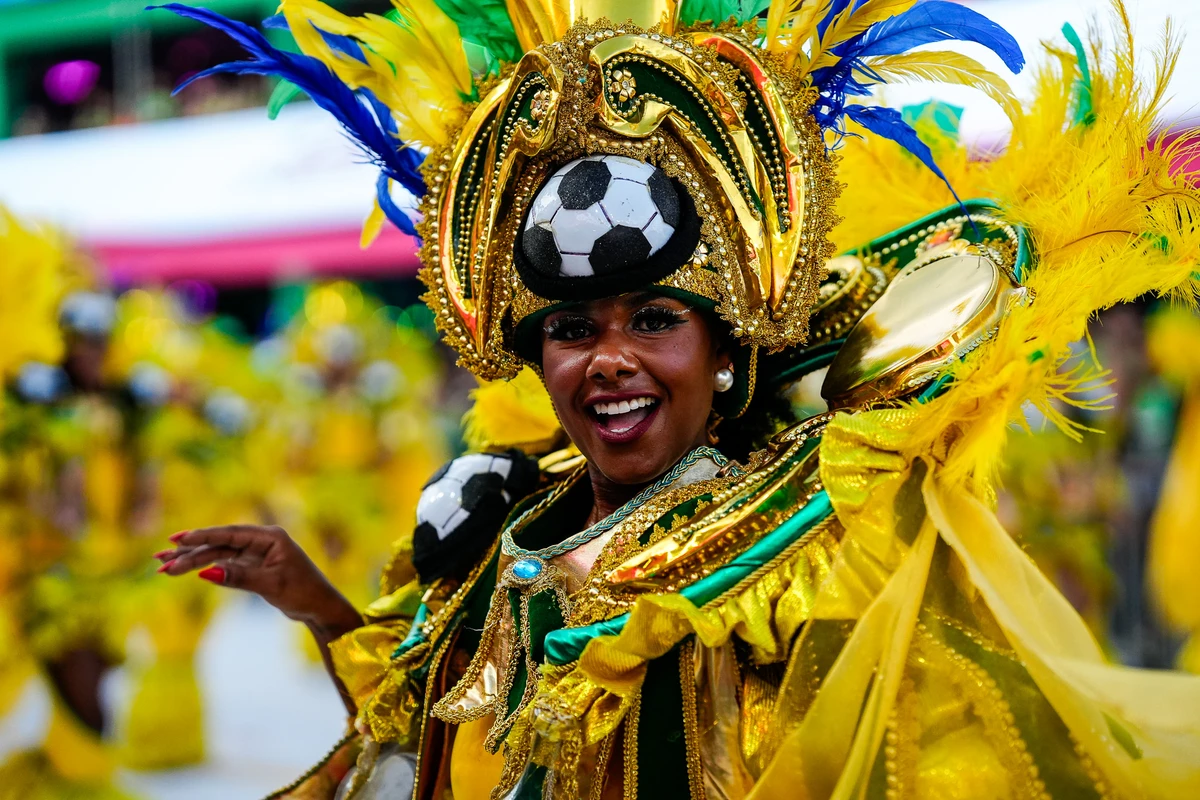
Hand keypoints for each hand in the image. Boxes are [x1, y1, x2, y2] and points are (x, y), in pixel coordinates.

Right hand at [156, 525, 363, 714]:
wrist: (319, 607)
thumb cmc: (303, 593)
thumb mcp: (271, 585)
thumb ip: (239, 577)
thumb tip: (206, 573)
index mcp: (270, 537)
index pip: (230, 534)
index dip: (202, 536)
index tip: (177, 540)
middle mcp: (262, 540)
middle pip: (220, 544)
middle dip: (190, 552)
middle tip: (161, 560)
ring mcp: (257, 552)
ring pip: (219, 554)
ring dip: (193, 560)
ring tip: (164, 567)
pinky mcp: (254, 565)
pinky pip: (225, 564)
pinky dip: (206, 568)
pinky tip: (187, 569)